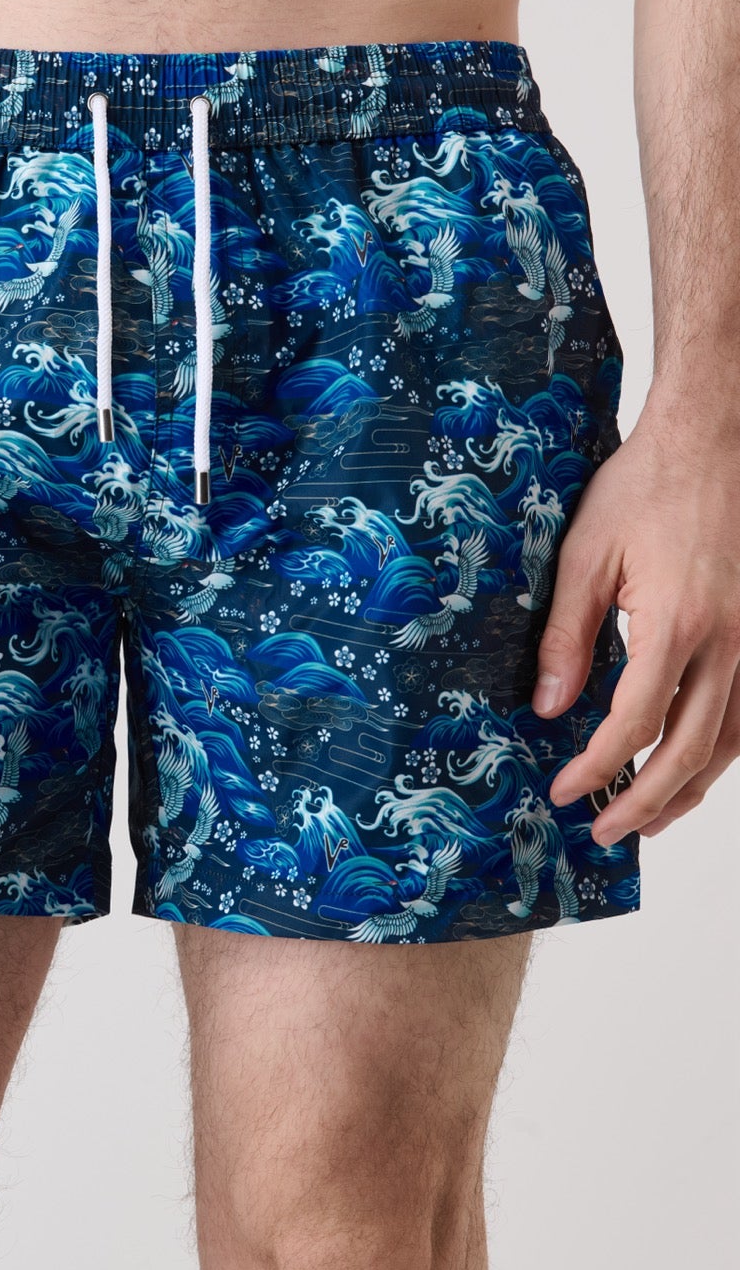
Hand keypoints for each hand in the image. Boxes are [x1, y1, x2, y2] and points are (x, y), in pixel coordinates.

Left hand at [532, 407, 739, 843]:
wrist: (712, 439)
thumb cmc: (644, 487)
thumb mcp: (584, 555)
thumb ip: (566, 637)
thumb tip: (548, 708)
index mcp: (679, 623)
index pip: (635, 723)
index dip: (596, 766)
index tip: (563, 791)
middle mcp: (730, 641)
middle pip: (692, 750)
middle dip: (646, 801)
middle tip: (605, 830)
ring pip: (733, 741)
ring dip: (691, 789)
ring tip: (649, 819)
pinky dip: (722, 751)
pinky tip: (693, 767)